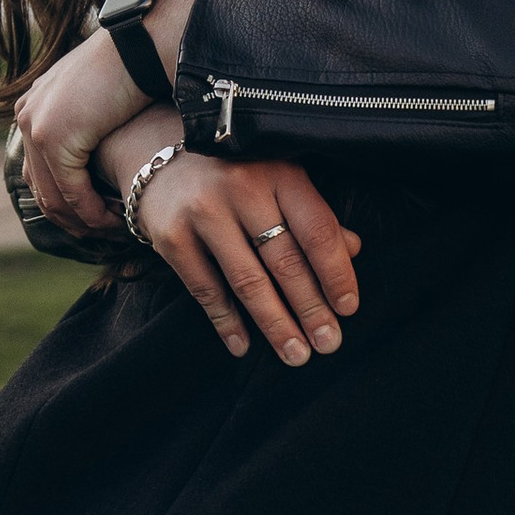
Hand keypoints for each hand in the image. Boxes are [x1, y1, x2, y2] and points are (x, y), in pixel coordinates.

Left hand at [12, 0, 204, 235]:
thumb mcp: (101, 96)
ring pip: (53, 196)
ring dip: (83, 219)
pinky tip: (115, 218)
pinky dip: (92, 212)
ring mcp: (36, 126)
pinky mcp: (53, 137)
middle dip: (70, 216)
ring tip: (112, 228)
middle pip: (39, 186)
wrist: (144, 42)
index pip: (39, 168)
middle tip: (101, 231)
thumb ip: (90, 119)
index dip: (66, 199)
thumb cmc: (135, 64)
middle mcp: (27, 114)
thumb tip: (102, 147)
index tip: (97, 215)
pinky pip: (70, 191)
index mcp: (35, 103)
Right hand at [104, 110, 362, 367]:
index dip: (336, 273)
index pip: (316, 230)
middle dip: (310, 309)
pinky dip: (226, 321)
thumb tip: (353, 250)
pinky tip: (242, 345)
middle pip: (285, 261)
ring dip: (275, 323)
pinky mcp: (173, 236)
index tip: (348, 309)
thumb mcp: (280, 181)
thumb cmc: (237, 175)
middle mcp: (243, 189)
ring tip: (295, 354)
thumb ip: (313, 216)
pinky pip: (206, 288)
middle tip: (328, 343)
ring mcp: (204, 212)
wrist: (161, 160)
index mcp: (280, 174)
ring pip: (247, 280)